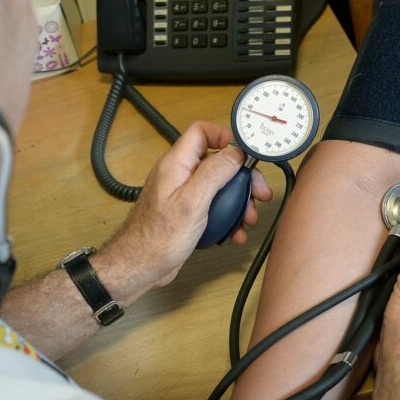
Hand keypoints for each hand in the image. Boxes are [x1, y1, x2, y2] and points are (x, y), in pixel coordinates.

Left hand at [105, 121, 272, 287]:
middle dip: (241, 177)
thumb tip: (236, 151)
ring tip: (249, 218)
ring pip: (218, 187)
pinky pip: (213, 207)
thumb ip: (214, 173)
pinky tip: (235, 232)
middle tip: (259, 193)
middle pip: (217, 162)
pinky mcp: (187, 213)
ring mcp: (183, 195)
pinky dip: (227, 217)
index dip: (226, 136)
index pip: (202, 132)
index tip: (248, 153)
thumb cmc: (158, 237)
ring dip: (238, 201)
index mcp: (176, 164)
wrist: (140, 267)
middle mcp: (179, 175)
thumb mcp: (192, 202)